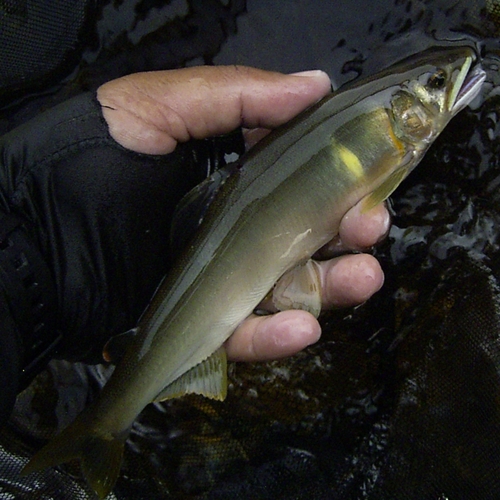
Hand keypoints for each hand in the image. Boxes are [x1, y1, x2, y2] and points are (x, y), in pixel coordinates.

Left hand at [97, 65, 388, 362]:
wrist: (28, 235)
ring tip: (361, 278)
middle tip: (370, 229)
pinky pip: (244, 334)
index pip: (299, 178)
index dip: (339, 178)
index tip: (371, 177)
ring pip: (286, 288)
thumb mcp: (158, 106)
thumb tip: (315, 84)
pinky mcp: (199, 322)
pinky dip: (274, 335)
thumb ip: (238, 94)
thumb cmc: (89, 160)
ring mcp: (218, 277)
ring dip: (330, 287)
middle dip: (347, 234)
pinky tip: (303, 327)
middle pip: (304, 236)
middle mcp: (232, 225)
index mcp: (230, 174)